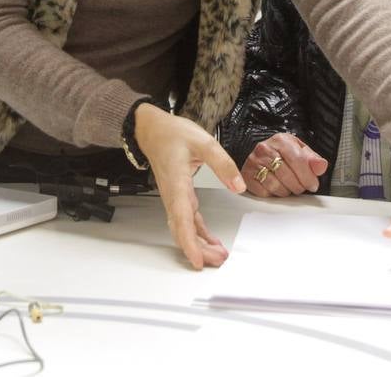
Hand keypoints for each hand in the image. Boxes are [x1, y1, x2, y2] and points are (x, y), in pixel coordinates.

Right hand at [134, 105, 245, 269]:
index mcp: (177, 184)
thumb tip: (238, 185)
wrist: (152, 129)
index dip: (189, 243)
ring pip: (184, 228)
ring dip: (200, 244)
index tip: (198, 260)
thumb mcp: (202, 141)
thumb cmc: (172, 134)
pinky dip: (199, 233)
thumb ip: (222, 163)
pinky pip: (188, 220)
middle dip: (199, 250)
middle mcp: (173, 196)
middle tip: (218, 261)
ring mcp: (175, 198)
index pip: (181, 219)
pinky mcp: (179, 196)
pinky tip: (211, 241)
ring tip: (218, 256)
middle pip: (183, 230)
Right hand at [242, 133, 328, 196]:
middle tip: (301, 187)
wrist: (262, 154)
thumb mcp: (300, 151)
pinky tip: (276, 187)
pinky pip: (264, 192)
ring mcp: (254, 162)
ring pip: (276, 186)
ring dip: (286, 191)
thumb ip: (313, 160)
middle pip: (287, 175)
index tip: (313, 185)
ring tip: (288, 186)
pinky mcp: (247, 176)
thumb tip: (321, 166)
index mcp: (281, 140)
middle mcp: (264, 149)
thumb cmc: (283, 153)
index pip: (297, 160)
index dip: (308, 176)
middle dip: (298, 186)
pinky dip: (273, 194)